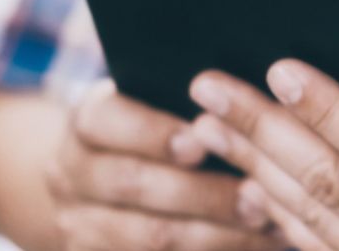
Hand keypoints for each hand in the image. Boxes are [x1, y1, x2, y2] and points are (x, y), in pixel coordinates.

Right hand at [45, 81, 284, 250]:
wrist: (102, 179)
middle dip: (202, 193)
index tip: (201, 143)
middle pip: (133, 184)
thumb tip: (241, 102)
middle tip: (258, 195)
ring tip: (266, 225)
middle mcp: (72, 172)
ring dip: (215, 234)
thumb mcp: (157, 104)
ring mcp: (80, 223)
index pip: (108, 120)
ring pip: (147, 237)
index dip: (154, 134)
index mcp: (88, 120)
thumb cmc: (156, 127)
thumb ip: (190, 105)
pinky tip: (254, 246)